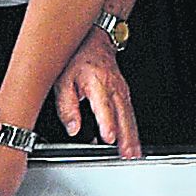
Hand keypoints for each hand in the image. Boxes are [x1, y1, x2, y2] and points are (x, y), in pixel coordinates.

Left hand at [53, 29, 141, 157]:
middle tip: (127, 154)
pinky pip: (130, 113)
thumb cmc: (77, 59)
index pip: (104, 106)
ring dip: (133, 136)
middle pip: (122, 115)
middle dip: (126, 137)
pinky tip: (132, 141)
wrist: (94, 41)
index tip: (109, 138)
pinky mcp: (124, 93)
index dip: (107, 123)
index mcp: (97, 83)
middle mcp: (113, 87)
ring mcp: (121, 90)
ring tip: (133, 154)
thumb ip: (66, 106)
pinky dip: (132, 129)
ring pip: (129, 116)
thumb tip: (72, 128)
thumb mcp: (62, 80)